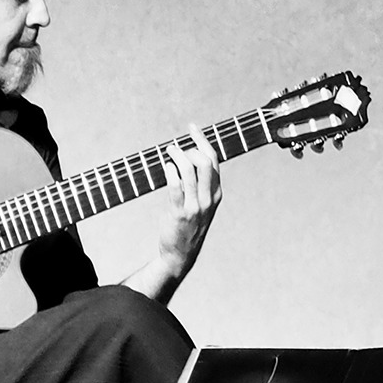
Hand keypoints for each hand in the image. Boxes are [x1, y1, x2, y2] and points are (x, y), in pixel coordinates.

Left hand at [149, 127, 222, 283]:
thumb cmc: (188, 226)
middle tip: (175, 147)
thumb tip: (186, 157)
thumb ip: (199, 185)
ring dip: (177, 156)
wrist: (181, 254)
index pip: (214, 160)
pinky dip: (170, 172)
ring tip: (168, 151)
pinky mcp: (180, 213)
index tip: (192, 128)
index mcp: (216, 194)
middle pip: (206, 162)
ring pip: (190, 171)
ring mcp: (195, 206)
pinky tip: (166, 167)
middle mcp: (209, 198)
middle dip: (191, 147)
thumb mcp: (201, 205)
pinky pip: (176, 186)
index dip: (203, 140)